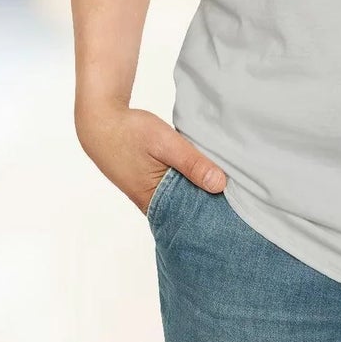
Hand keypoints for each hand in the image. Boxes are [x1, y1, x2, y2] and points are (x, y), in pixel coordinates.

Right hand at [75, 102, 227, 210]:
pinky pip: (173, 189)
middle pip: (187, 211)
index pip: (190, 219)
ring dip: (198, 193)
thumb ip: (192, 163)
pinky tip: (204, 175)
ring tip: (228, 189)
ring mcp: (148, 194)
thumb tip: (220, 185)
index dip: (212, 216)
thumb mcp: (165, 143)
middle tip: (240, 201)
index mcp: (155, 201)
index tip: (238, 213)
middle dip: (209, 206)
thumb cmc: (131, 132)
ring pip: (181, 199)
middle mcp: (151, 203)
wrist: (100, 122)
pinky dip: (187, 183)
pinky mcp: (147, 183)